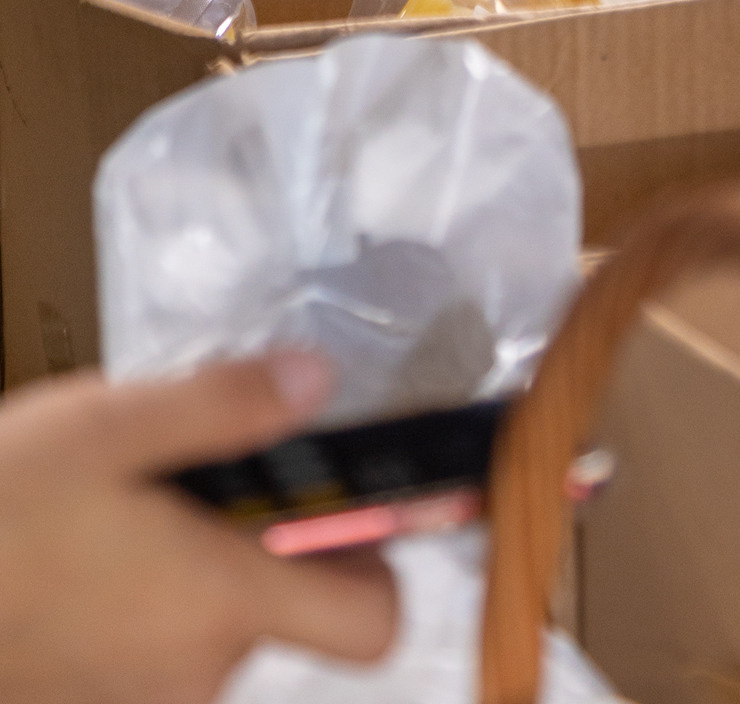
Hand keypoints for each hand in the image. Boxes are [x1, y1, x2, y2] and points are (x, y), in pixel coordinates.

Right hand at [0, 348, 395, 703]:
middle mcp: (197, 677)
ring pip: (208, 635)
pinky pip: (146, 662)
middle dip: (265, 549)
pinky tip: (76, 563)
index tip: (345, 505)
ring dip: (190, 580)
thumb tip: (320, 384)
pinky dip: (135, 617)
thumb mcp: (111, 423)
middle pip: (287, 617)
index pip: (375, 624)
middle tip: (202, 479)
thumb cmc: (1, 509)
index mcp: (226, 602)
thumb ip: (226, 405)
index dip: (382, 564)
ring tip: (121, 511)